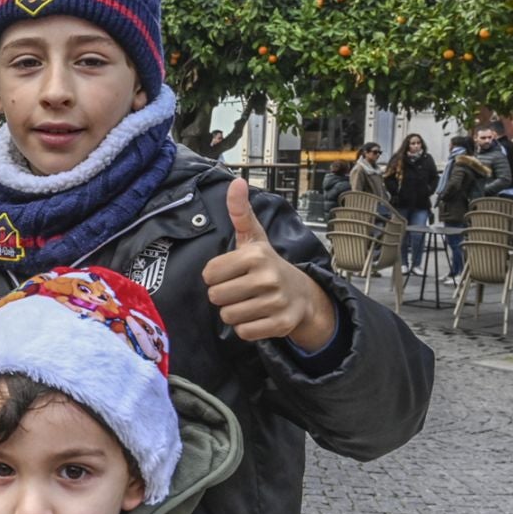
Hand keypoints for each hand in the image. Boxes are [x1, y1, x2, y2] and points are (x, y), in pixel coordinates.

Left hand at [202, 179, 336, 351]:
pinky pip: (244, 332)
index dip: (216, 276)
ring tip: (249, 302)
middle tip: (240, 289)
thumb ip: (240, 212)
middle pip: (216, 297)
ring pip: (228, 316)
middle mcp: (267, 278)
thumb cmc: (268, 265)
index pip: (209, 274)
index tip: (231, 273)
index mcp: (255, 255)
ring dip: (234, 312)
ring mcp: (276, 302)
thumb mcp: (254, 237)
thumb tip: (236, 181)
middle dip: (224, 295)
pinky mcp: (281, 325)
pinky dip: (247, 328)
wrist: (303, 294)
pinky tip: (258, 316)